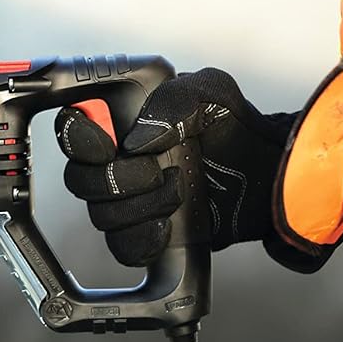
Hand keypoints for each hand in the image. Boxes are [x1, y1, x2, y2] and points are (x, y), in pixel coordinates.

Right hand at [55, 68, 316, 269]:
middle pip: (80, 182)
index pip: (73, 135)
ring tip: (179, 193)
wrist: (269, 173)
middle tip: (158, 170)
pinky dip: (142, 240)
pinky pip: (122, 248)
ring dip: (141, 207)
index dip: (80, 141)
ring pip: (101, 217)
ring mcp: (129, 203)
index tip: (108, 143)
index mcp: (121, 127)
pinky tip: (167, 228)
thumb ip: (171, 100)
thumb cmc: (238, 127)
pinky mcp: (146, 235)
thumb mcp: (209, 93)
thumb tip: (135, 142)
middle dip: (118, 179)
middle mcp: (117, 165)